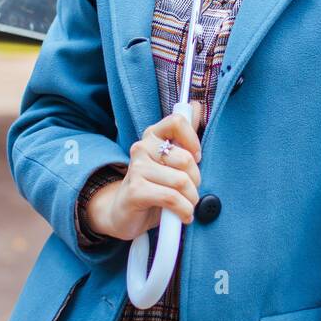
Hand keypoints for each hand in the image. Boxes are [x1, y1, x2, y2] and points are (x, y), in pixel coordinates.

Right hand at [88, 102, 202, 240]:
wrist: (124, 213)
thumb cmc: (153, 186)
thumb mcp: (170, 162)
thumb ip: (183, 137)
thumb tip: (196, 105)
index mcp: (152, 136)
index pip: (177, 121)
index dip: (193, 140)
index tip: (196, 158)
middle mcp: (142, 147)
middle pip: (185, 159)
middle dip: (196, 180)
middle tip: (192, 191)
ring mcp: (136, 168)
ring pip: (181, 181)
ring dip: (191, 199)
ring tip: (188, 205)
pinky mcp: (135, 190)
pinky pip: (171, 198)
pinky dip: (184, 210)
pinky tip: (184, 215)